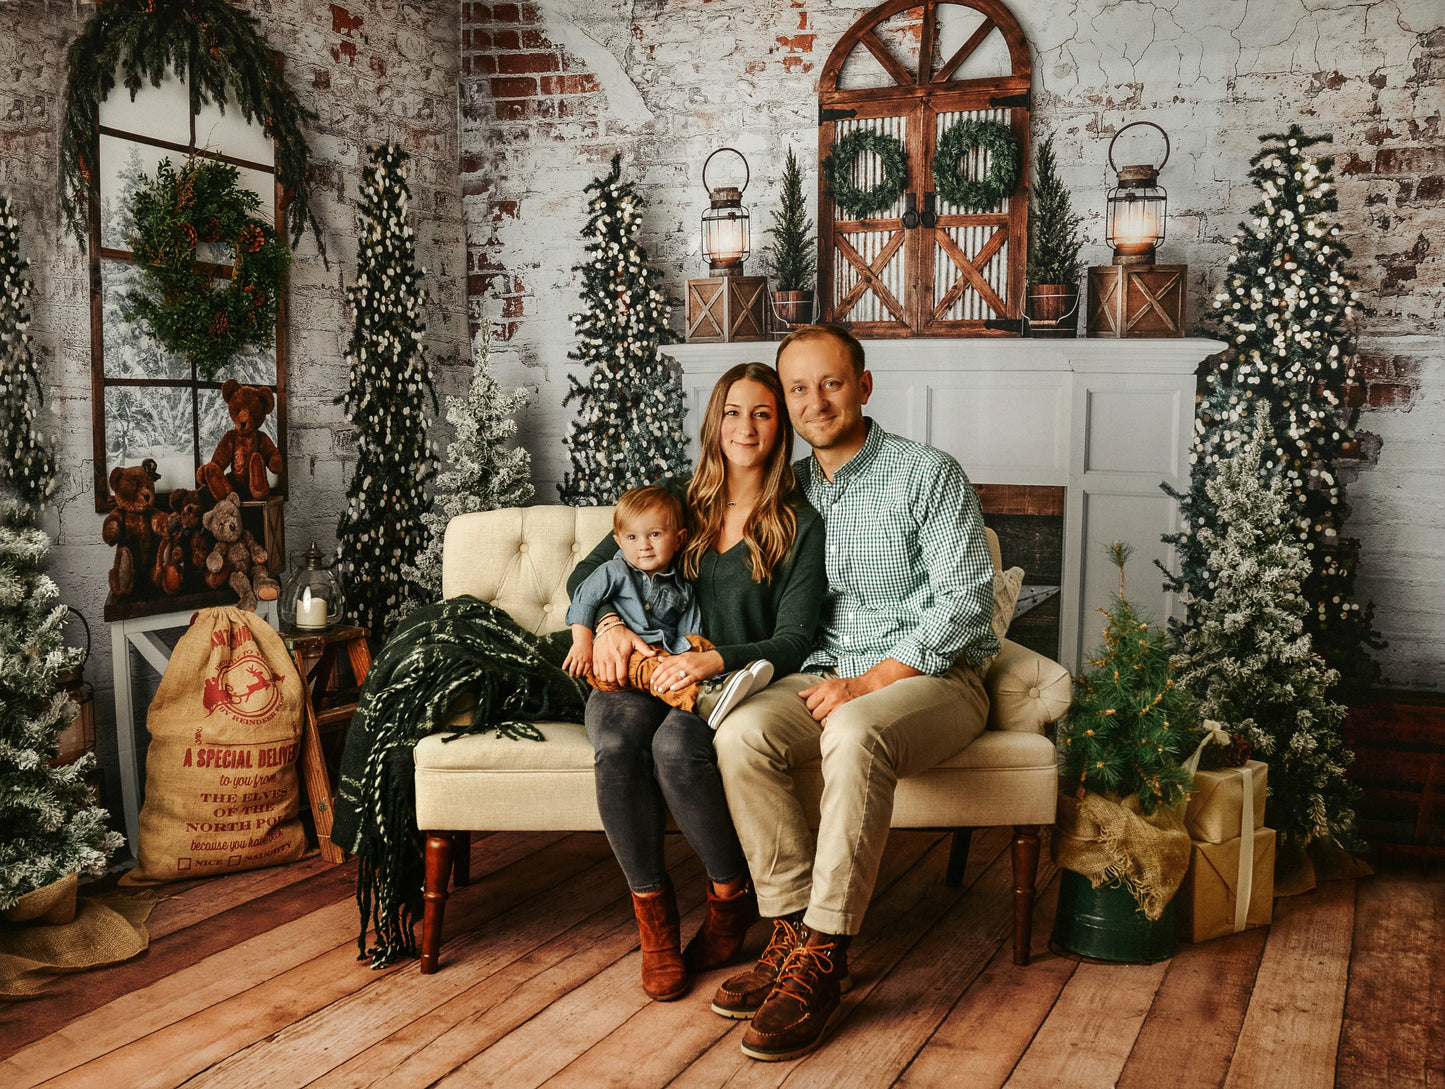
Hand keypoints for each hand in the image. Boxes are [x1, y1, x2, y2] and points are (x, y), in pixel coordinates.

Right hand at [562, 644, 590, 677]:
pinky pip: (567, 660)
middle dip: (578, 674)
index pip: (586, 669)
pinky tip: (563, 668)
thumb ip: (590, 660)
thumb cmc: (588, 646)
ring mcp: (576, 657)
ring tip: (571, 675)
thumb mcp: (592, 653)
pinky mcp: (571, 654)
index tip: (582, 675)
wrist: (583, 639)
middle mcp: (582, 659)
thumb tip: (590, 666)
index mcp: (588, 659)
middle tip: (576, 676)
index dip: (584, 673)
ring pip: (573, 666)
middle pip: (579, 669)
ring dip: (571, 672)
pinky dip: (565, 665)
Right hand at [591, 622, 650, 685]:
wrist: (608, 627)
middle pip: (611, 679)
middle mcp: (610, 658)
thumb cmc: (623, 634)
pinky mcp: (595, 658)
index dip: (623, 683)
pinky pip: (596, 672)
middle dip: (616, 684)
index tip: (625, 684)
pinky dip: (600, 676)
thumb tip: (654, 655)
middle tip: (619, 683)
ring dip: (608, 681)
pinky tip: (605, 675)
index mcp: (620, 656)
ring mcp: (601, 659)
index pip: (621, 676)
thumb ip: (644, 648)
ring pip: (603, 677)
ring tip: (612, 680)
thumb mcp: (635, 640)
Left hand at [649, 649, 724, 693]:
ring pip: (675, 676)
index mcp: (680, 657)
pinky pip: (687, 680)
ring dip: (666, 684)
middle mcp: (684, 662)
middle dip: (659, 680)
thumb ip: (671, 658)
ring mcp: (691, 669)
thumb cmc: (699, 659)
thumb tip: (659, 659)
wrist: (715, 660)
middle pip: (668, 671)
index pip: (664, 665)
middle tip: (655, 687)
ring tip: (661, 690)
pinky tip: (673, 689)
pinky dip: (679, 684)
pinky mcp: (697, 675)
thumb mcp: (685, 656)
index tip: (652, 680)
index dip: (656, 673)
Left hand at [800, 659, 920, 724]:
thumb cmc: (848, 686)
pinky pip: (831, 725)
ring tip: (833, 715)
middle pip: (814, 713)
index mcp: (826, 688)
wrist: (869, 687)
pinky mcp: (846, 714)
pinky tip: (838, 720)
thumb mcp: (830, 683)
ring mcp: (839, 707)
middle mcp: (832, 697)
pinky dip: (833, 724)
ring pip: (822, 721)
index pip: (809, 702)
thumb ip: (814, 689)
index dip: (813, 706)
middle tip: (827, 711)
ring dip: (825, 720)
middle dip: (818, 714)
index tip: (819, 705)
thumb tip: (799, 694)